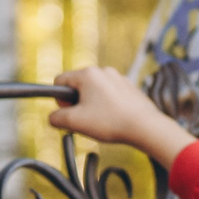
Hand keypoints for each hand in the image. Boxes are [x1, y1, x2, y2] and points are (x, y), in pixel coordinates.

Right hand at [49, 67, 196, 167]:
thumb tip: (53, 118)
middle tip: (84, 119)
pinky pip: (110, 94)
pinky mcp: (129, 88)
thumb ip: (56, 118)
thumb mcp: (75, 122)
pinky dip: (107, 105)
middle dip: (76, 102)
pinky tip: (113, 119)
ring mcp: (118, 78)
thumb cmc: (110, 122)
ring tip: (101, 121)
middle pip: (78, 85)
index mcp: (87, 74)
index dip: (59, 99)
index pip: (60, 80)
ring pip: (94, 90)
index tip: (69, 112)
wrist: (145, 126)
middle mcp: (103, 71)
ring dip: (92, 104)